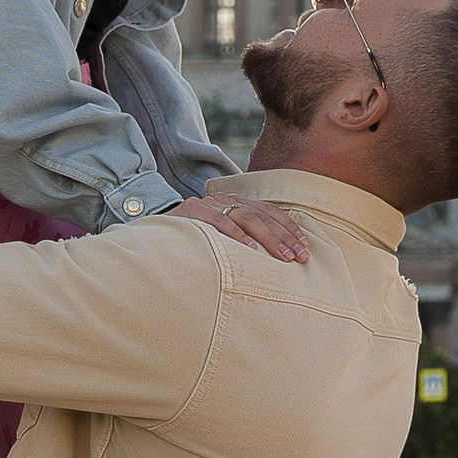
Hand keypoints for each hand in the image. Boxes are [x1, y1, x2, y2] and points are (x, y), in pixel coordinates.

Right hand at [165, 186, 311, 266]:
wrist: (151, 229)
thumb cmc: (190, 238)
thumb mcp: (218, 234)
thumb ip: (240, 237)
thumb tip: (271, 257)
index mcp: (233, 202)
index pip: (268, 211)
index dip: (289, 227)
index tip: (305, 245)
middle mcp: (223, 200)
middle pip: (262, 215)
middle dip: (284, 236)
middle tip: (300, 256)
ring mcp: (208, 205)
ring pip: (246, 218)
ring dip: (268, 238)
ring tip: (284, 256)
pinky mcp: (193, 213)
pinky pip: (219, 223)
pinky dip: (237, 236)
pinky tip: (252, 250)